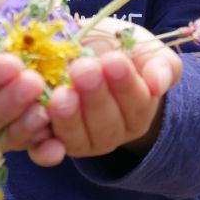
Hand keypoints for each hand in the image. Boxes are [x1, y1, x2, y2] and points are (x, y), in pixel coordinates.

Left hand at [27, 18, 182, 166]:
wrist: (90, 52)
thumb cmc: (122, 50)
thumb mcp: (147, 51)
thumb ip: (161, 66)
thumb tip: (158, 85)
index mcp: (139, 111)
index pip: (137, 103)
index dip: (125, 84)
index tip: (114, 60)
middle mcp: (113, 132)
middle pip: (106, 124)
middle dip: (95, 97)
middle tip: (84, 69)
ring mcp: (82, 141)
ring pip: (77, 138)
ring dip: (68, 117)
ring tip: (61, 93)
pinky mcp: (52, 142)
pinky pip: (45, 149)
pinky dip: (41, 143)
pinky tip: (38, 121)